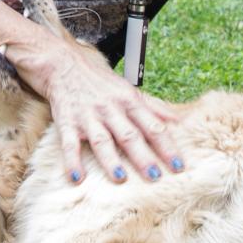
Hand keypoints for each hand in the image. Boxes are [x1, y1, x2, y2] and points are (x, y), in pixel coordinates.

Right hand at [16, 36, 184, 184]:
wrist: (63, 64)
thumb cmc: (100, 81)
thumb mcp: (129, 90)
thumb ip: (153, 106)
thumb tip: (179, 121)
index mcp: (129, 101)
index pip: (153, 126)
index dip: (167, 146)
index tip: (179, 165)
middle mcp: (110, 109)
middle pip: (129, 135)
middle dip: (142, 156)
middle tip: (155, 176)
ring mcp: (88, 116)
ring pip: (102, 140)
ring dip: (110, 160)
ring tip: (120, 178)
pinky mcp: (67, 122)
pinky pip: (69, 143)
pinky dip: (72, 161)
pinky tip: (77, 177)